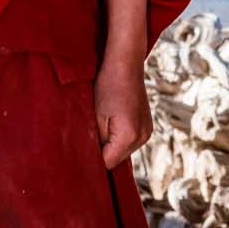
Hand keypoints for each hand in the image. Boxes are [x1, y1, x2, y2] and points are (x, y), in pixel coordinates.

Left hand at [93, 52, 153, 171]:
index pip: (108, 163)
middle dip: (102, 152)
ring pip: (123, 150)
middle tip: (87, 138)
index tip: (81, 153)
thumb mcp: (95, 115)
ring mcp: (147, 132)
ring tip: (101, 125)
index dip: (93, 160)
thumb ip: (95, 140)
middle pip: (117, 159)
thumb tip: (92, 157)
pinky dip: (119, 137)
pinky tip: (112, 121)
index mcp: (129, 136)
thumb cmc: (107, 85)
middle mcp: (142, 137)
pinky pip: (130, 141)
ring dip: (111, 144)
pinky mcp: (147, 126)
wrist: (126, 64)